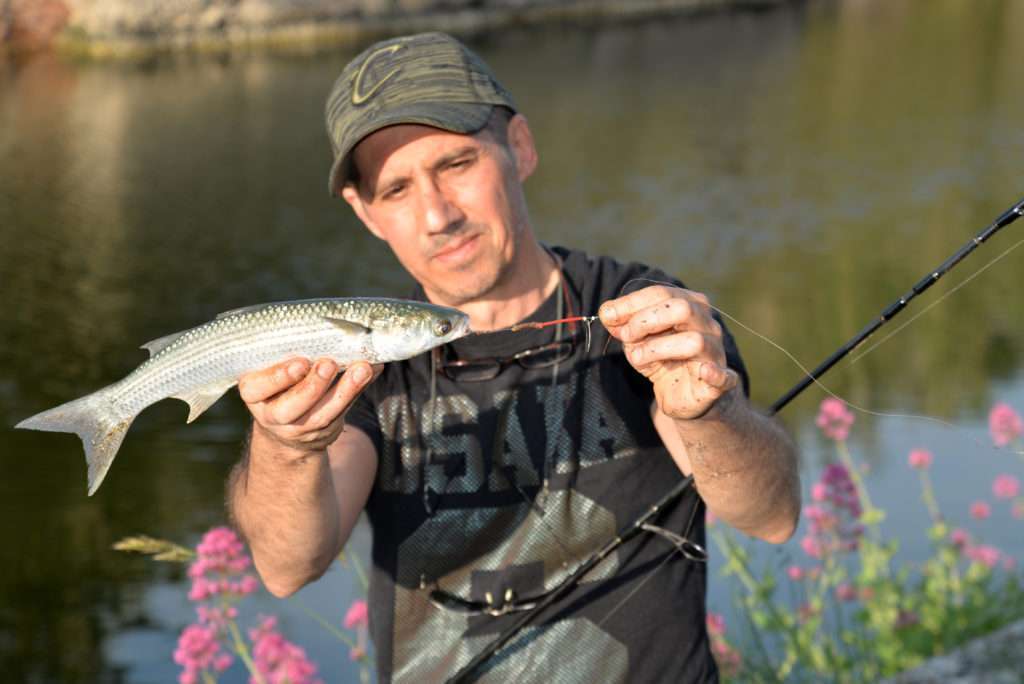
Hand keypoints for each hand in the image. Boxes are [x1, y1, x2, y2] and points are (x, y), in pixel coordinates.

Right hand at [238, 358, 380, 453]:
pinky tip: (372, 371)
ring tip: (361, 369)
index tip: (300, 363)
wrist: (287, 425)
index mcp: (254, 393)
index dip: (278, 377)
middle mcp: (272, 415)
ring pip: (322, 414)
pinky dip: (359, 390)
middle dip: (313, 386)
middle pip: (291, 407)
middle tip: (328, 364)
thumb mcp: (271, 369)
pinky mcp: (323, 432)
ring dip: (345, 390)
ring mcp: (298, 428)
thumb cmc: (279, 383)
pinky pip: (343, 412)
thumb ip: (286, 352)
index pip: (257, 388)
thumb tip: (322, 322)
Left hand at [599, 285, 738, 419]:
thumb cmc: (661, 359)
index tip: (608, 315)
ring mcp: (716, 352)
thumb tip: (607, 313)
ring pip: (694, 341)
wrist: (681, 395)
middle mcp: (707, 324)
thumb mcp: (636, 340)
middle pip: (682, 308)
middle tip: (625, 336)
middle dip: (647, 319)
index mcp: (689, 305)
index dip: (632, 303)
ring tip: (636, 359)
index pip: (662, 294)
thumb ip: (622, 325)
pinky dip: (716, 373)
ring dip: (657, 348)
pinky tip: (704, 371)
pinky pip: (725, 376)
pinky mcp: (721, 382)